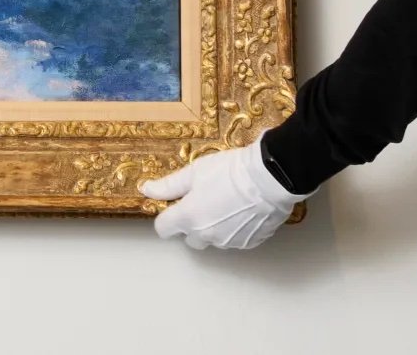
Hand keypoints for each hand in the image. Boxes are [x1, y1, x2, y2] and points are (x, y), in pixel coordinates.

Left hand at [138, 134, 308, 249]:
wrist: (270, 179)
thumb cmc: (229, 172)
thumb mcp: (194, 172)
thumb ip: (168, 185)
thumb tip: (146, 190)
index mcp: (188, 218)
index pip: (163, 229)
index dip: (166, 216)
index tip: (175, 205)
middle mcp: (207, 235)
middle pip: (189, 237)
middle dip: (191, 223)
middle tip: (203, 201)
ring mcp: (229, 242)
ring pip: (212, 239)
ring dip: (213, 227)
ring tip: (225, 202)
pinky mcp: (249, 243)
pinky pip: (233, 240)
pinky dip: (233, 229)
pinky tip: (240, 210)